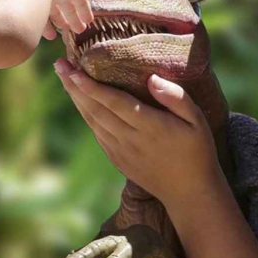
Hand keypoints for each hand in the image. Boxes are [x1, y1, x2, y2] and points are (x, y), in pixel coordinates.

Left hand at [55, 59, 224, 209]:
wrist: (189, 193)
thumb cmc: (197, 151)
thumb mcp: (197, 121)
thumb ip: (176, 98)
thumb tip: (152, 79)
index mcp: (150, 126)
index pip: (115, 102)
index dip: (92, 87)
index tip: (74, 71)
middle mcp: (131, 139)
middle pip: (96, 109)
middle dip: (75, 86)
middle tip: (59, 64)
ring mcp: (122, 152)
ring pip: (92, 121)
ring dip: (76, 99)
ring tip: (64, 78)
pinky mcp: (118, 160)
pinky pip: (97, 134)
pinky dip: (85, 115)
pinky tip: (80, 102)